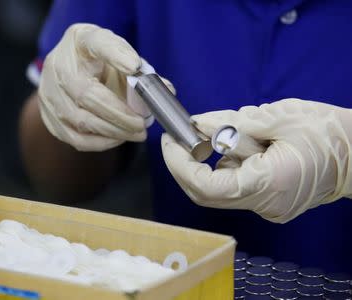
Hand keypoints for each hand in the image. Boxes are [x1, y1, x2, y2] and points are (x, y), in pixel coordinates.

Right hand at [38, 23, 145, 150]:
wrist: (72, 72)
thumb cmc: (100, 63)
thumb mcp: (120, 56)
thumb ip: (141, 71)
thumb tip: (165, 89)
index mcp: (80, 41)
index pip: (97, 43)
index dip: (116, 54)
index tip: (135, 66)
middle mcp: (58, 65)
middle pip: (86, 94)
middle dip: (119, 115)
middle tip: (141, 126)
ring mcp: (48, 92)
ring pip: (80, 120)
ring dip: (112, 132)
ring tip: (135, 133)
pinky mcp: (48, 117)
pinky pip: (75, 138)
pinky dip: (100, 142)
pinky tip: (117, 138)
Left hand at [162, 99, 351, 222]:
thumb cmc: (327, 132)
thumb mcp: (278, 117)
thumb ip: (233, 123)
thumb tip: (198, 124)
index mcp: (268, 183)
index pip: (206, 186)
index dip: (180, 165)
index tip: (169, 141)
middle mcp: (264, 203)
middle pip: (206, 193)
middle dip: (186, 163)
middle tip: (179, 136)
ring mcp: (266, 207)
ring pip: (218, 189)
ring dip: (209, 162)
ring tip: (221, 134)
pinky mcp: (266, 202)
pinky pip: (234, 187)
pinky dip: (226, 166)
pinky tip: (237, 146)